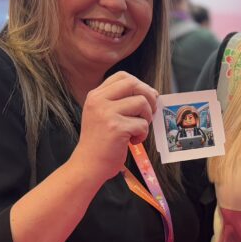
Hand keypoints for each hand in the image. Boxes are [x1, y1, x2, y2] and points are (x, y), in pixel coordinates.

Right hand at [70, 71, 156, 187]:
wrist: (88, 165)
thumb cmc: (101, 141)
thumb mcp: (103, 114)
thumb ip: (121, 101)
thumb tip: (152, 93)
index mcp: (95, 95)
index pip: (123, 76)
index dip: (140, 85)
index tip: (145, 98)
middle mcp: (99, 101)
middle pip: (134, 84)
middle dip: (149, 97)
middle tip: (149, 113)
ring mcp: (107, 113)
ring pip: (142, 103)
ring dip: (146, 118)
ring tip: (137, 130)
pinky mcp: (116, 128)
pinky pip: (142, 124)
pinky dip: (143, 134)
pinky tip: (133, 141)